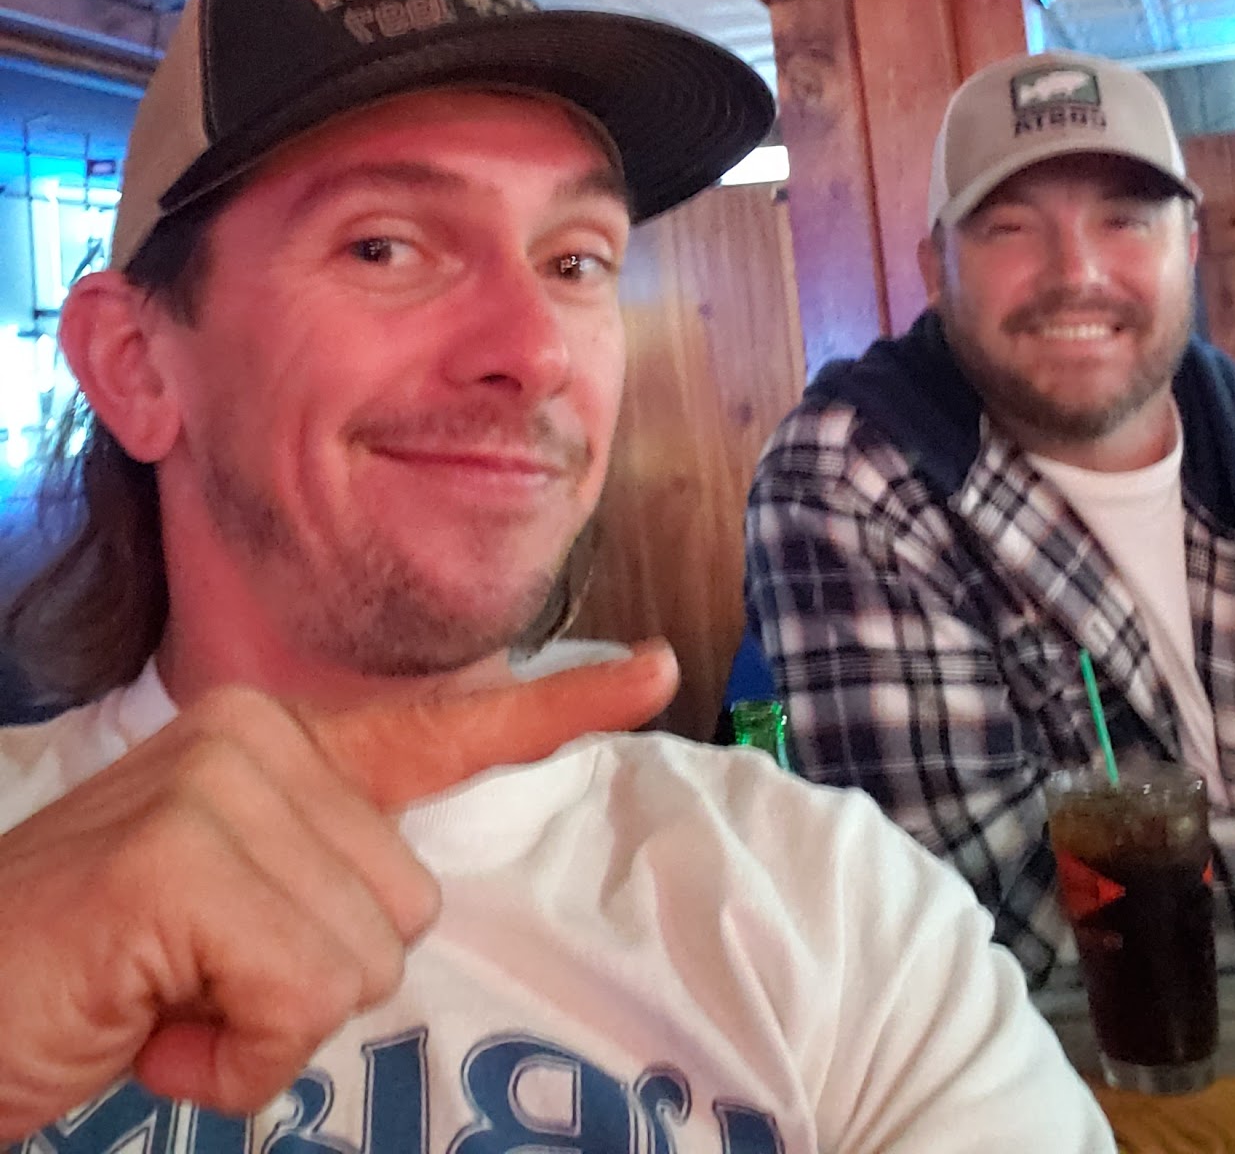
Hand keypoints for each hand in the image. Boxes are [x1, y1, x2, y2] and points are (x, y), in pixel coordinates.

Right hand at [0, 643, 677, 1138]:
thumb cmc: (87, 974)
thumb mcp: (219, 910)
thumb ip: (314, 877)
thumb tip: (397, 906)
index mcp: (272, 743)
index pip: (438, 727)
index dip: (558, 710)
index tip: (657, 670)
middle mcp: (253, 736)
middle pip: (406, 904)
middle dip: (308, 981)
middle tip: (187, 984)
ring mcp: (217, 784)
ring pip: (366, 957)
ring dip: (264, 1022)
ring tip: (160, 999)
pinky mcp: (184, 858)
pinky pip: (304, 996)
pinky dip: (235, 1055)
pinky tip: (150, 1027)